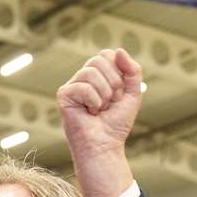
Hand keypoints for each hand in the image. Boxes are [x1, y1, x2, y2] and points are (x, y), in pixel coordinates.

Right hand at [58, 48, 142, 196]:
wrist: (104, 146)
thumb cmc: (116, 124)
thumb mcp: (133, 94)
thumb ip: (133, 71)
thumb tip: (118, 50)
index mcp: (98, 74)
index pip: (108, 54)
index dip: (119, 72)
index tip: (119, 93)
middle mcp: (83, 77)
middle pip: (99, 59)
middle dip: (113, 83)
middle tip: (110, 103)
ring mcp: (72, 85)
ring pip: (91, 72)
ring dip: (104, 95)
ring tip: (100, 110)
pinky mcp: (63, 95)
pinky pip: (83, 87)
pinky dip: (93, 102)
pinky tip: (90, 113)